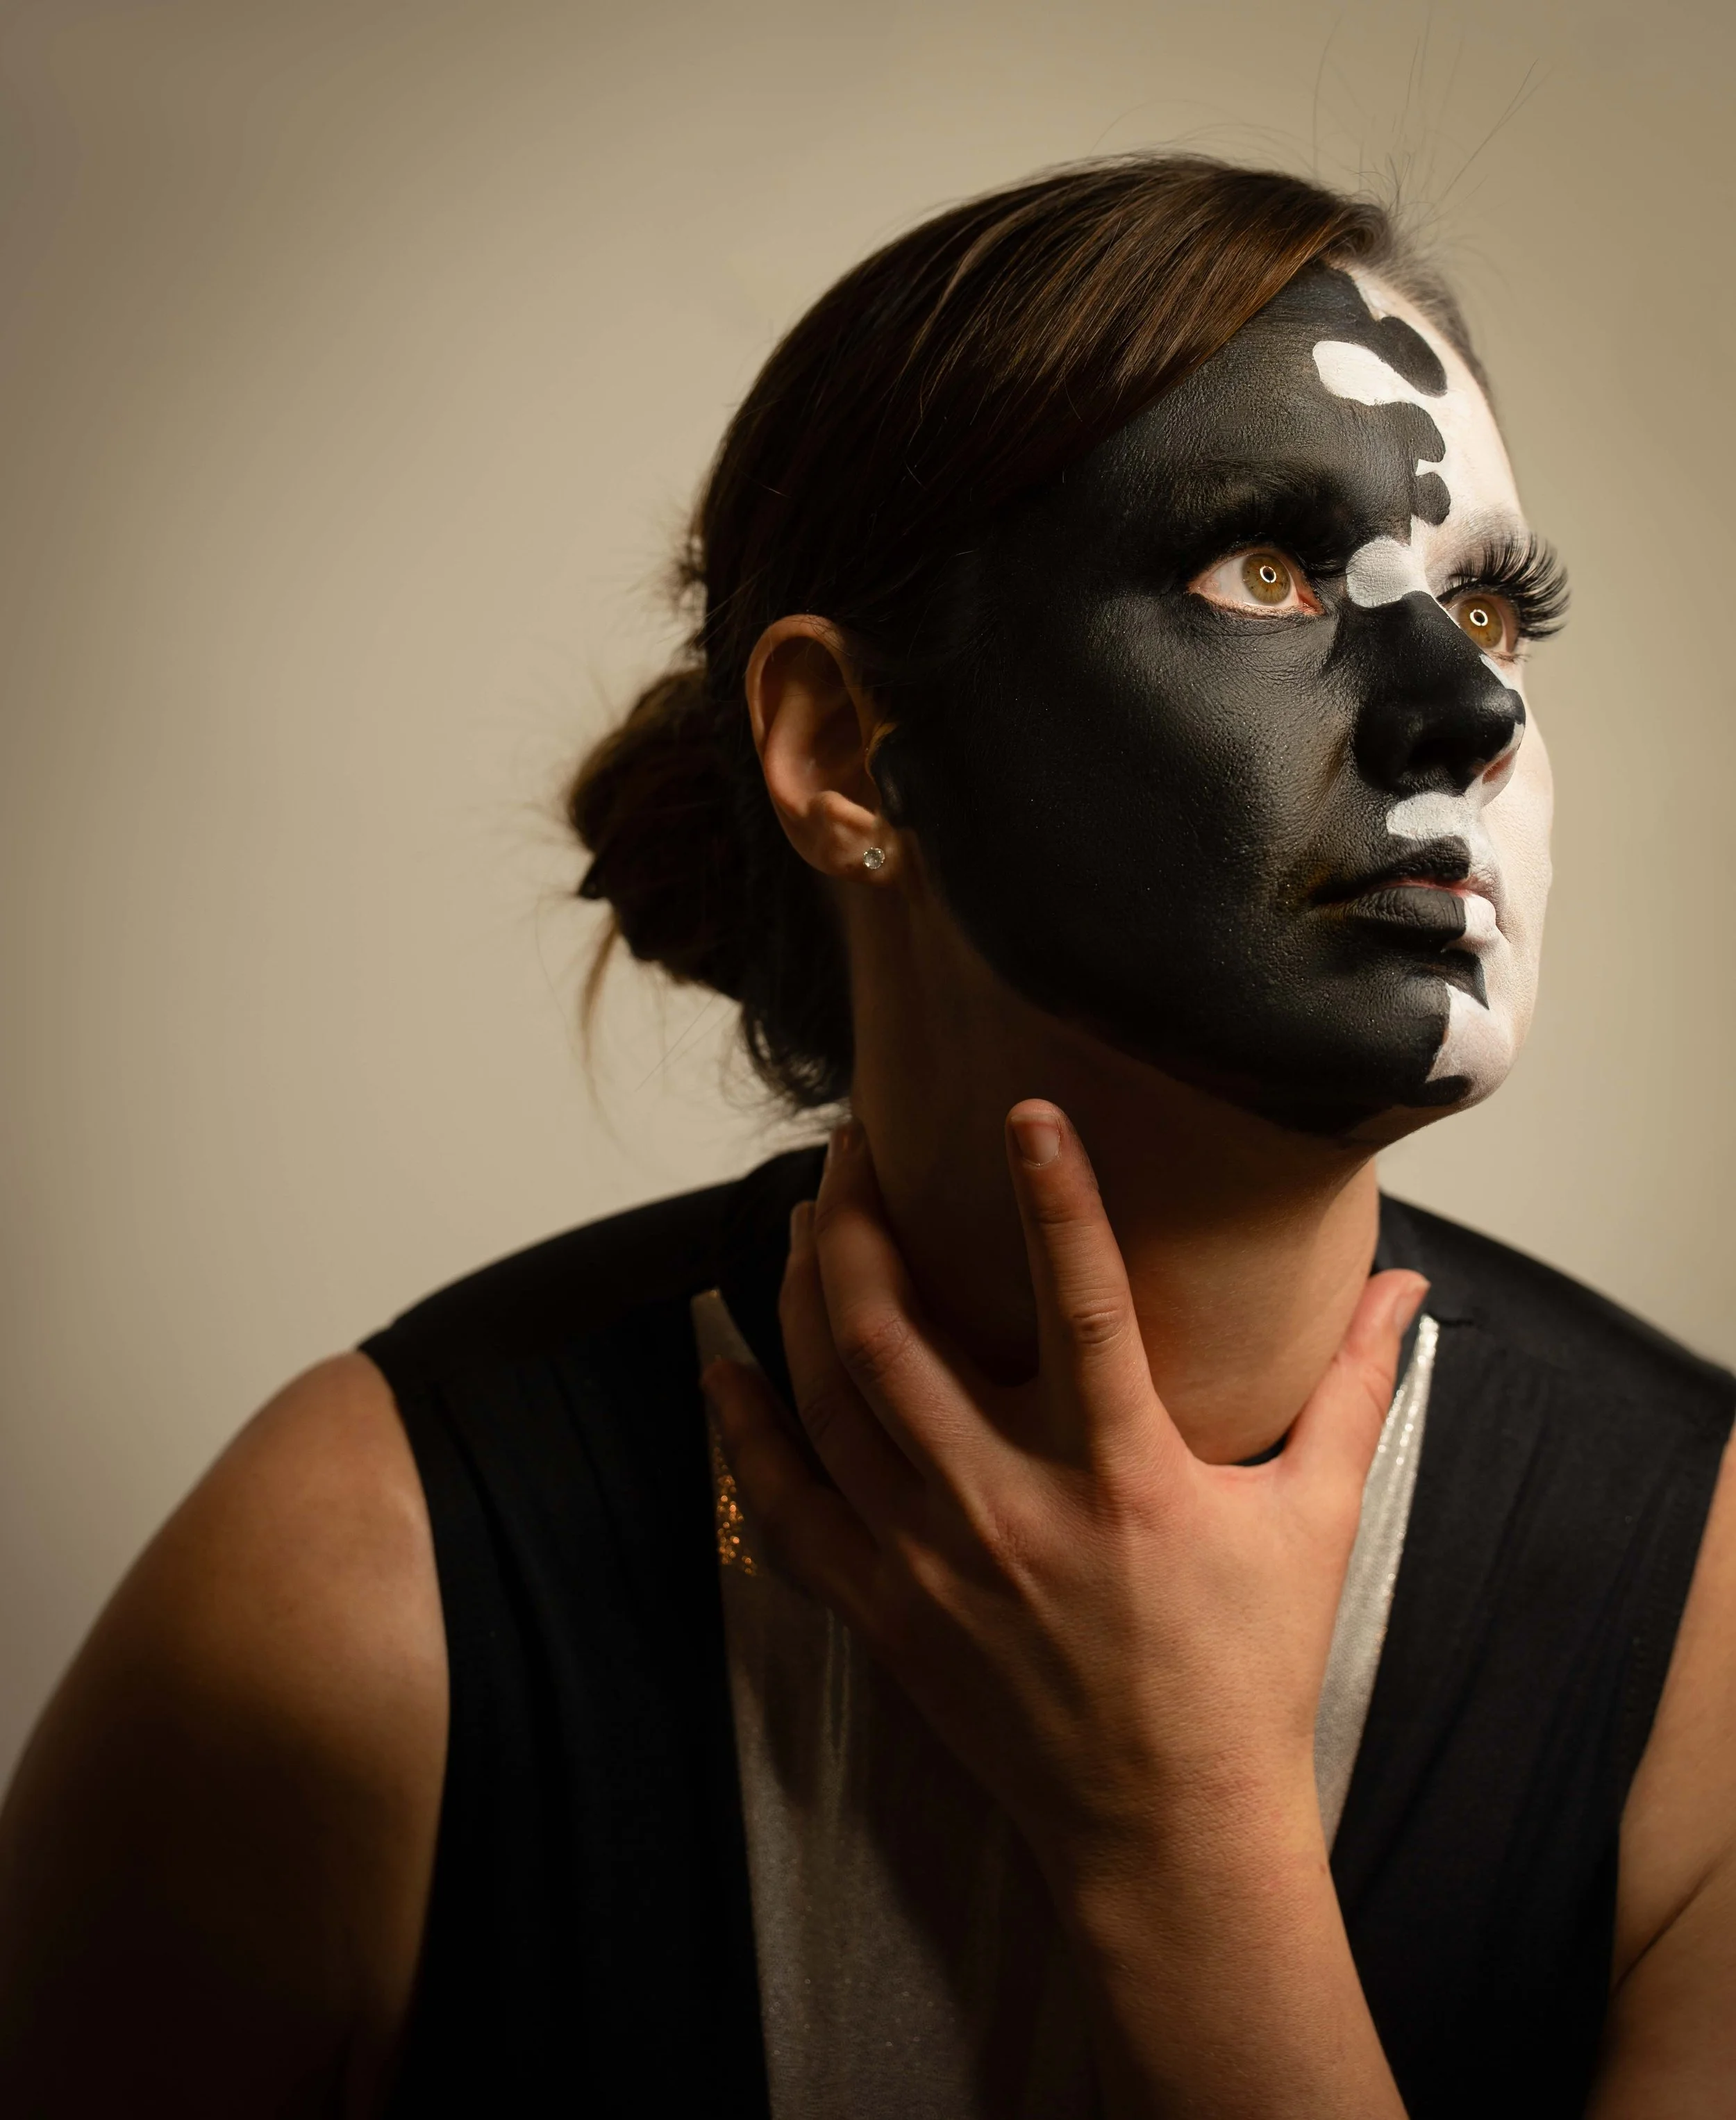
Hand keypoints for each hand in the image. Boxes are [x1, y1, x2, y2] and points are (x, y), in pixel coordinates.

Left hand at [704, 1104, 1426, 1885]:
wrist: (1166, 1831)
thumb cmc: (1245, 1673)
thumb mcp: (1313, 1522)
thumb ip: (1349, 1391)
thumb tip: (1400, 1287)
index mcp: (1123, 1476)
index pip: (1082, 1304)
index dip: (1053, 1197)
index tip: (1022, 1108)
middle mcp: (1009, 1507)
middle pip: (895, 1334)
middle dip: (860, 1220)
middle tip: (855, 1143)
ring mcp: (931, 1562)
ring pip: (830, 1399)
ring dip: (802, 1294)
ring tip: (804, 1216)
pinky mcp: (884, 1612)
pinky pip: (785, 1509)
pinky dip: (744, 1432)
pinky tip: (719, 1365)